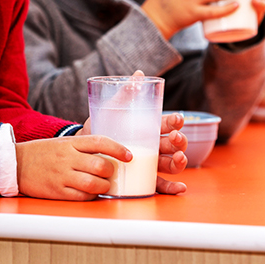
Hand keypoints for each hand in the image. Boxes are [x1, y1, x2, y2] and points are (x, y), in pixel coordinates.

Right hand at [15, 135, 129, 200]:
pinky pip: (81, 197)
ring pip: (93, 183)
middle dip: (110, 172)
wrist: (16, 164)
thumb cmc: (44, 153)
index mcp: (70, 143)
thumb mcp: (63, 143)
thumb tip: (110, 154)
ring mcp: (62, 175)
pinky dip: (91, 196)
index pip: (100, 141)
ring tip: (103, 185)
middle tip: (110, 173)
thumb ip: (84, 147)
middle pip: (100, 165)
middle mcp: (67, 158)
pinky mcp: (56, 191)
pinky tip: (91, 193)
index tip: (129, 155)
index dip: (118, 149)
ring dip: (104, 186)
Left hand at [76, 71, 187, 194]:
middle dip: (180, 141)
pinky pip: (160, 184)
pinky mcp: (142, 177)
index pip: (167, 124)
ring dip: (180, 161)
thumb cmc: (102, 125)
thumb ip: (126, 92)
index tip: (177, 119)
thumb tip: (138, 74)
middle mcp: (153, 145)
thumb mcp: (113, 108)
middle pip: (174, 144)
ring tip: (179, 158)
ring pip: (171, 163)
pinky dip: (172, 188)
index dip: (175, 122)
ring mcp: (149, 163)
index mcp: (150, 128)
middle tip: (174, 138)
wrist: (84, 148)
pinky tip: (180, 189)